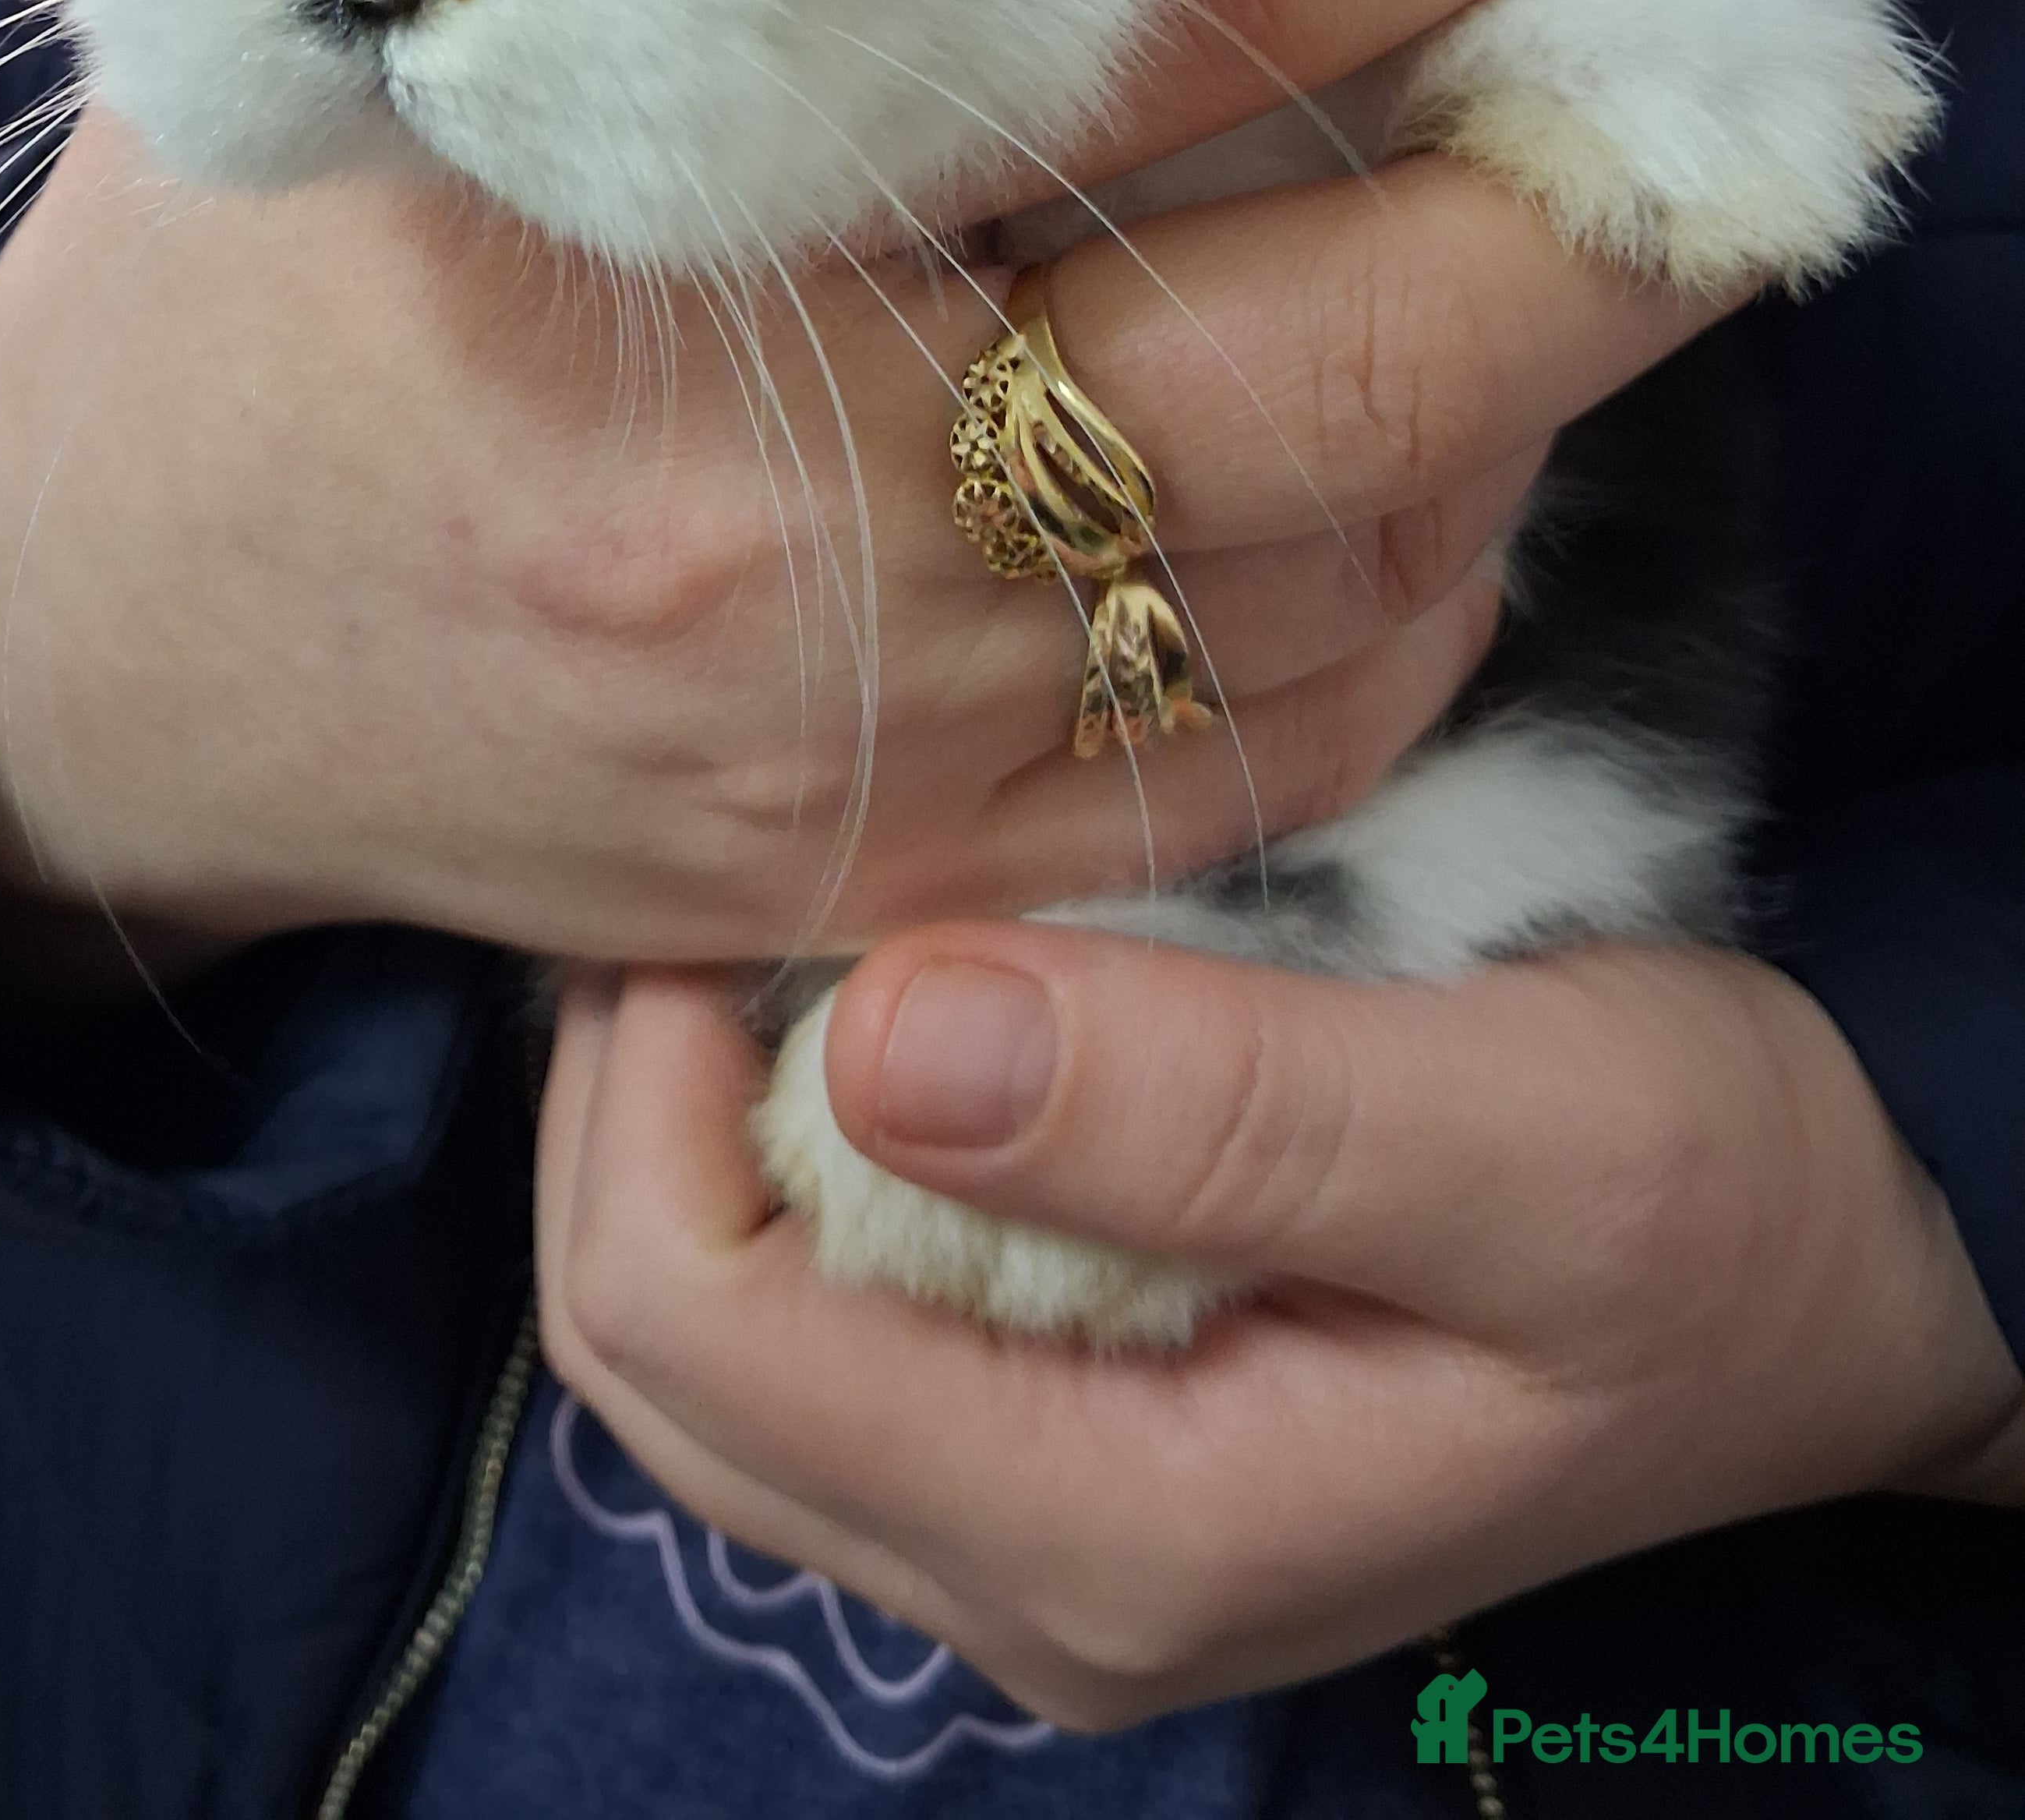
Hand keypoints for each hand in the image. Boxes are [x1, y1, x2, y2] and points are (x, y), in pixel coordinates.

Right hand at [0, 0, 1714, 989]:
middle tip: (1701, 23)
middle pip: (1350, 358)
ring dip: (1520, 391)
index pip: (1160, 30)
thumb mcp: (417, 33)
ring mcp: (865, 753)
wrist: (88, 646)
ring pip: (1359, 578)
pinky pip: (1269, 768)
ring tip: (1549, 222)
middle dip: (1589, 175)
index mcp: (651, 251)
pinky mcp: (894, 887)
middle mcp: (796, 535)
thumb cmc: (243, 295)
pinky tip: (1420, 472)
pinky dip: (1408, 604)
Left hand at [537, 936, 2024, 1731]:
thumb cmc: (1714, 1204)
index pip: (703, 1338)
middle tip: (714, 872)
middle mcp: (1034, 1588)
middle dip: (632, 1104)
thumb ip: (1216, 1105)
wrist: (1828, 1293)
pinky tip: (860, 1011)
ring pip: (707, 1356)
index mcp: (1119, 1538)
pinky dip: (779, 1166)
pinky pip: (812, 1333)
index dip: (649, 1088)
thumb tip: (881, 1036)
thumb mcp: (1522, 1134)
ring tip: (772, 919)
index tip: (716, 877)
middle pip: (659, 1365)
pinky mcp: (1059, 1464)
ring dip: (692, 1129)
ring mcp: (1036, 1544)